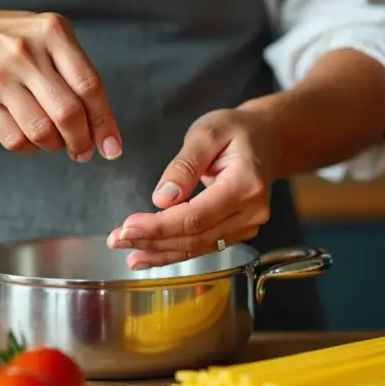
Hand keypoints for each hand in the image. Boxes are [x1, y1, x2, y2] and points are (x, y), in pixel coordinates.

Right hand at [0, 8, 122, 161]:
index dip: (104, 122)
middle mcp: (26, 52)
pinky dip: (31, 148)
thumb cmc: (28, 45)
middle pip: (67, 112)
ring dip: (57, 146)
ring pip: (41, 131)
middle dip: (82, 141)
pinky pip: (15, 140)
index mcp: (53, 33)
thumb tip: (105, 136)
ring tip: (59, 142)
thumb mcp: (56, 41)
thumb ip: (82, 78)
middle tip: (84, 151)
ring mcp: (0, 76)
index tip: (112, 148)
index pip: (89, 85)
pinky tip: (34, 140)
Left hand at [106, 108, 279, 268]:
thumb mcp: (207, 133)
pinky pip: (202, 246)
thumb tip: (162, 199)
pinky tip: (149, 255)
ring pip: (197, 248)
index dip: (159, 227)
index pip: (197, 217)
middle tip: (116, 240)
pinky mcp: (238, 231)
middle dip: (152, 241)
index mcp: (246, 184)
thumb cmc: (237, 130)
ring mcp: (247, 225)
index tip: (127, 227)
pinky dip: (173, 252)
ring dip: (159, 252)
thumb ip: (184, 165)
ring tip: (127, 253)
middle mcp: (251, 211)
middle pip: (195, 237)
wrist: (268, 138)